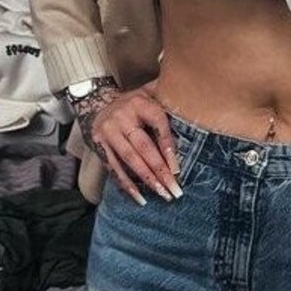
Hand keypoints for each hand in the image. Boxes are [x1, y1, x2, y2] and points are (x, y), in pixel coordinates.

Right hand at [73, 81, 182, 205]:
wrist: (96, 102)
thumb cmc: (133, 102)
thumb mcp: (149, 93)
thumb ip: (167, 98)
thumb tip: (194, 108)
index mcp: (139, 102)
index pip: (158, 123)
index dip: (168, 146)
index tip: (177, 168)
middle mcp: (122, 117)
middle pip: (143, 147)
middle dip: (160, 170)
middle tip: (174, 189)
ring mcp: (109, 132)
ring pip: (129, 159)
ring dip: (147, 179)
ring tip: (162, 193)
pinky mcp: (100, 145)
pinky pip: (114, 167)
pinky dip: (127, 184)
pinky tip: (139, 197)